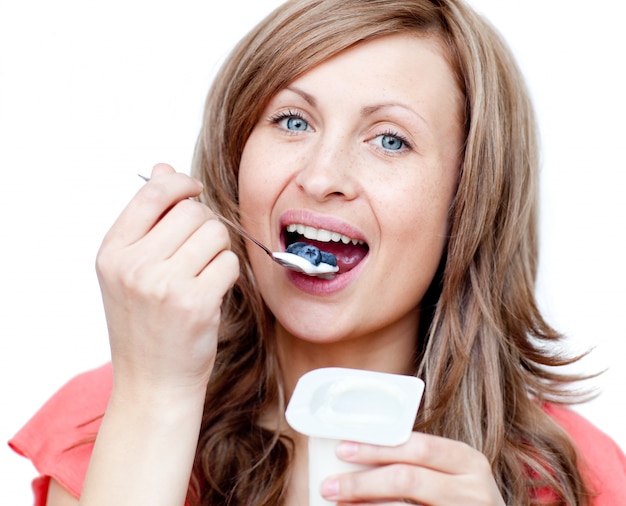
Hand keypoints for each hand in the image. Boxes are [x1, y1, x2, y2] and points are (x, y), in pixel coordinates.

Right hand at [95, 163, 239, 400]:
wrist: (153, 382)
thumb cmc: (145, 325)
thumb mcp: (130, 270)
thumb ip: (148, 219)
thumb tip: (164, 167)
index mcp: (112, 252)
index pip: (153, 192)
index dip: (181, 183)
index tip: (194, 190)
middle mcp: (133, 265)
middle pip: (192, 211)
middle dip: (205, 225)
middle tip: (198, 253)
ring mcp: (163, 284)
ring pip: (215, 233)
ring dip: (218, 250)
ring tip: (203, 274)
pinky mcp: (195, 302)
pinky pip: (229, 262)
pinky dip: (227, 274)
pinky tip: (212, 292)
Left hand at [320, 433, 504, 504]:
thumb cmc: (459, 498)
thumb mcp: (450, 474)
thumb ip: (417, 460)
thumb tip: (355, 451)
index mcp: (467, 461)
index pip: (418, 447)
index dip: (377, 447)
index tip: (341, 448)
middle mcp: (472, 490)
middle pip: (407, 479)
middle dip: (362, 482)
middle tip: (328, 485)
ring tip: (337, 503)